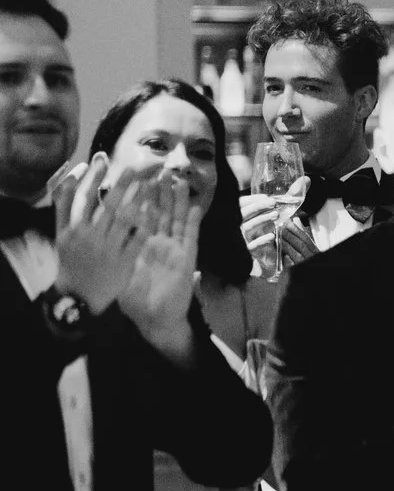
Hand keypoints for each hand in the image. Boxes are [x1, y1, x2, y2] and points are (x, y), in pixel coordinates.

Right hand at [50, 161, 148, 310]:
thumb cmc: (72, 261)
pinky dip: (146, 223)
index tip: (102, 158)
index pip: (82, 196)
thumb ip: (65, 208)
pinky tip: (156, 209)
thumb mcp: (62, 235)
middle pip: (108, 204)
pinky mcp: (125, 261)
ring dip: (138, 199)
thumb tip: (71, 178)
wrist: (79, 296)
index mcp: (73, 229)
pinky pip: (138, 239)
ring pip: (125, 219)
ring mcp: (108, 249)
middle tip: (135, 166)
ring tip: (149, 183)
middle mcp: (89, 237)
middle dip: (122, 183)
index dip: (92, 176)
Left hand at [122, 181, 203, 360]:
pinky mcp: (186, 260)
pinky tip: (195, 207)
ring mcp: (175, 251)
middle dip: (161, 193)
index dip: (141, 198)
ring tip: (179, 182)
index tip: (138, 179)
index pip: (142, 217)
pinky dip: (193, 223)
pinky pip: (190, 239)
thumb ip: (116, 254)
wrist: (155, 319)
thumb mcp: (122, 272)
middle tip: (161, 171)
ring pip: (177, 221)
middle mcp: (160, 245)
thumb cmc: (137, 300)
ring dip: (179, 202)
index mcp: (143, 246)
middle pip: (162, 214)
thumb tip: (100, 236)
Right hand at [240, 188, 315, 271]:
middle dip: (257, 207)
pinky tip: (272, 236)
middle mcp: (243, 223)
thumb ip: (291, 195)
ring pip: (246, 227)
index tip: (268, 197)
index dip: (254, 199)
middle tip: (273, 203)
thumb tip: (307, 180)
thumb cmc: (273, 226)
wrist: (271, 252)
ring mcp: (246, 237)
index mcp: (247, 212)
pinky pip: (252, 246)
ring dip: (261, 220)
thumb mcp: (282, 209)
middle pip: (242, 213)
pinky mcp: (252, 250)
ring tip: (276, 215)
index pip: (243, 202)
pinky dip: (262, 240)